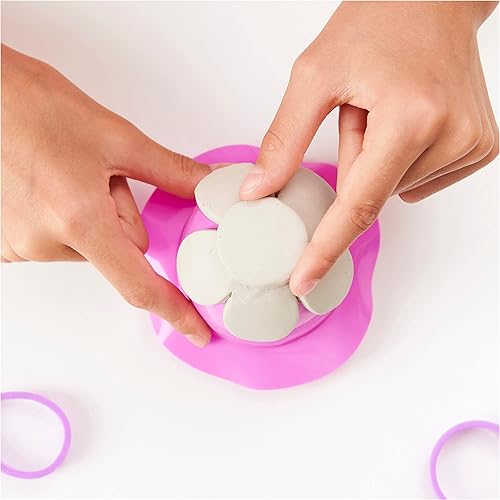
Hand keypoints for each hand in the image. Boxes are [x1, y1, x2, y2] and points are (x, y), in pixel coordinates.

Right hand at [1, 45, 210, 346]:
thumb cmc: (33, 105)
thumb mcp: (117, 138)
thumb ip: (172, 171)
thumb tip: (209, 186)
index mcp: (79, 219)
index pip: (138, 283)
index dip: (173, 310)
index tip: (196, 330)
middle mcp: (45, 241)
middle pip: (122, 250)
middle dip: (123, 216)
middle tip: (99, 175)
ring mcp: (22, 244)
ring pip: (94, 245)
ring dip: (95, 216)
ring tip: (69, 174)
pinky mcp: (8, 242)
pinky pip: (64, 242)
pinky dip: (71, 220)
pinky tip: (53, 187)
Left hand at [240, 1, 497, 296]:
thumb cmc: (380, 21)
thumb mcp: (315, 75)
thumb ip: (284, 140)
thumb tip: (259, 191)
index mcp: (410, 117)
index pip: (357, 205)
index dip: (325, 248)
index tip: (304, 280)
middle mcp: (450, 135)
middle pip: (371, 191)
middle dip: (354, 159)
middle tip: (365, 109)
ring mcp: (471, 145)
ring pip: (393, 187)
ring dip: (378, 156)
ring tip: (390, 108)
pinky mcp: (481, 149)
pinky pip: (417, 180)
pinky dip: (401, 159)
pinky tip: (410, 120)